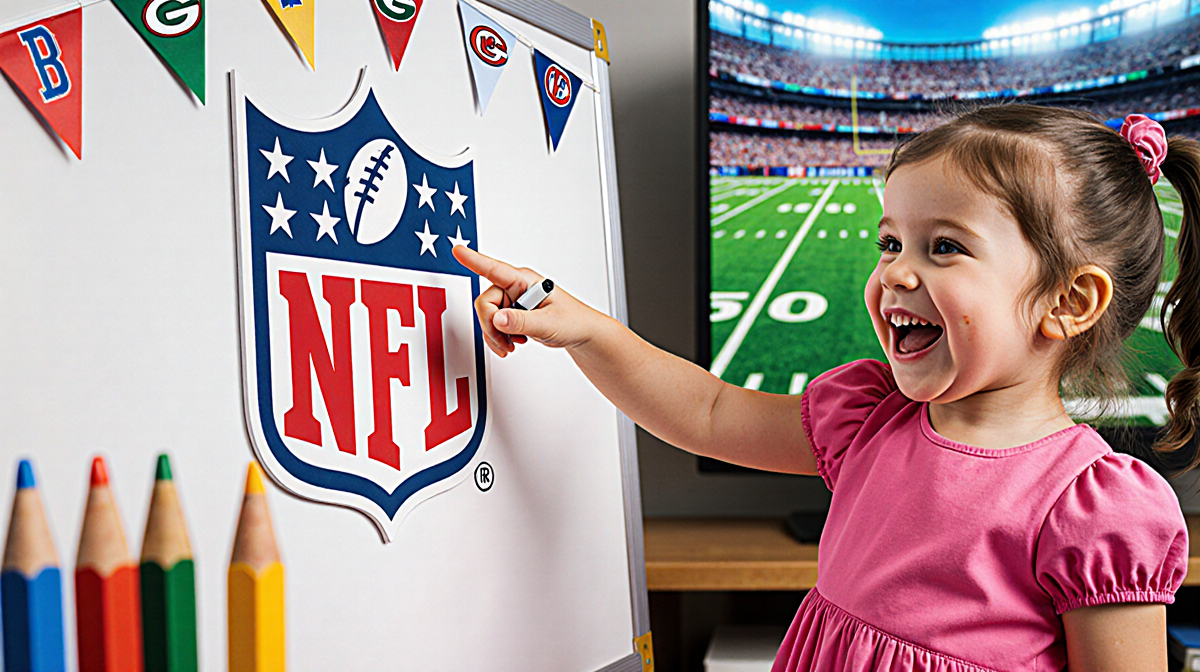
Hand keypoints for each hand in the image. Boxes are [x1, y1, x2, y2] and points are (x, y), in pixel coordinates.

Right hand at [452, 246, 603, 356]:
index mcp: (525, 281)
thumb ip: (522, 322)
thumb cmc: (573, 320)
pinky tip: (513, 342)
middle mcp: (516, 287)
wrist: (580, 332)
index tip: (457, 251)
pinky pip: (494, 325)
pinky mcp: (513, 313)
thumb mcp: (548, 323)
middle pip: (485, 303)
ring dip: (496, 335)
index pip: (494, 269)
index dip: (474, 260)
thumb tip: (497, 319)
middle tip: (507, 341)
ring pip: (488, 317)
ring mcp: (513, 301)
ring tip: (513, 344)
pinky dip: (499, 338)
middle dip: (492, 326)